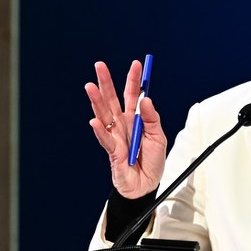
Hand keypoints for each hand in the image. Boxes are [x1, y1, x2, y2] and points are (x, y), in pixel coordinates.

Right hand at [85, 60, 166, 198]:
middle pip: (113, 100)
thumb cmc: (153, 161)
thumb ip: (153, 119)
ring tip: (90, 87)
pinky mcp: (112, 152)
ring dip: (97, 101)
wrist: (146, 185)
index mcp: (136, 119)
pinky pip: (105, 140)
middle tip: (99, 66)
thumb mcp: (159, 137)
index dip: (134, 80)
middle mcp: (123, 124)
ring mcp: (116, 136)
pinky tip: (95, 121)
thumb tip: (146, 99)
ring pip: (104, 115)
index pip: (133, 95)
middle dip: (107, 83)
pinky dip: (100, 131)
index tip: (136, 64)